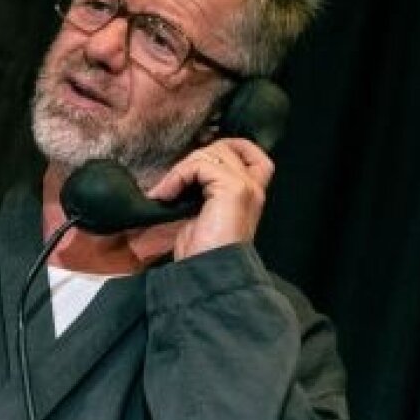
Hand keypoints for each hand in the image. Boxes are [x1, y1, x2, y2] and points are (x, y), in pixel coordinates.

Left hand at [128, 137, 273, 260]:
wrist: (209, 272)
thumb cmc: (203, 251)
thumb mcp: (204, 213)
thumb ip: (204, 189)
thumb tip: (182, 173)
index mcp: (252, 192)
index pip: (249, 152)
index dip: (223, 147)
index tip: (193, 164)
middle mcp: (254, 186)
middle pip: (224, 147)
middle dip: (192, 160)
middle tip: (172, 185)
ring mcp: (246, 185)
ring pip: (209, 153)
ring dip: (180, 171)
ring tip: (165, 194)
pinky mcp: (234, 188)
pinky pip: (199, 165)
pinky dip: (176, 177)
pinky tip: (165, 197)